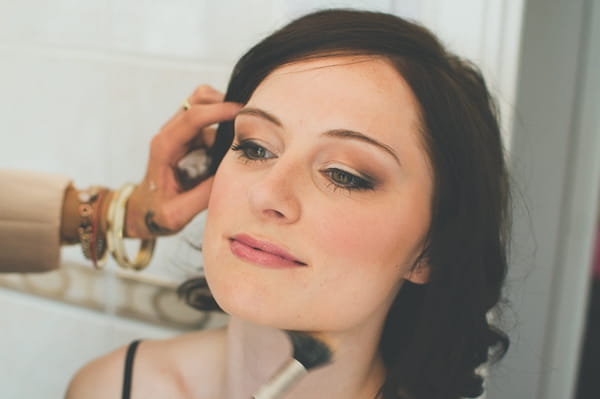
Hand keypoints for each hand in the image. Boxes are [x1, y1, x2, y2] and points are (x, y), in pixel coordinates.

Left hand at [126, 85, 240, 237]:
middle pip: (197, 100)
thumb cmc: (157, 211)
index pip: (192, 117)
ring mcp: (178, 134)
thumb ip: (202, 196)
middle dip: (223, 103)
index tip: (243, 113)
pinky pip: (208, 121)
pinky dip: (223, 125)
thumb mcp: (178, 213)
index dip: (219, 111)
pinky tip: (233, 143)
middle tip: (247, 119)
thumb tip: (230, 176)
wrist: (144, 210)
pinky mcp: (187, 138)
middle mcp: (169, 134)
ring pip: (203, 105)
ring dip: (223, 113)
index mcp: (164, 148)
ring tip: (242, 132)